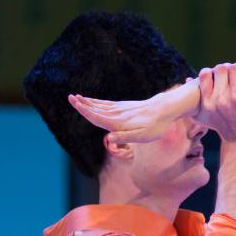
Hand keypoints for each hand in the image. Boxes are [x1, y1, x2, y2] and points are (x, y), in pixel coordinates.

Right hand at [68, 87, 186, 147]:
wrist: (165, 110)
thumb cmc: (155, 126)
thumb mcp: (143, 136)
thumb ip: (125, 137)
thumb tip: (109, 138)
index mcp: (119, 123)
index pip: (98, 117)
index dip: (85, 111)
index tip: (75, 103)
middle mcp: (118, 114)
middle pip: (96, 109)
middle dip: (83, 104)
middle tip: (70, 97)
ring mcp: (121, 109)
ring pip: (101, 106)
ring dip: (88, 102)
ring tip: (77, 98)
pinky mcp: (125, 106)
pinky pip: (108, 104)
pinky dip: (98, 102)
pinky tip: (93, 101)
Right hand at [198, 64, 235, 143]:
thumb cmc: (218, 125)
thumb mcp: (200, 117)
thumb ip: (190, 99)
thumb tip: (187, 79)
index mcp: (207, 103)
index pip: (204, 74)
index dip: (209, 71)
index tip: (213, 76)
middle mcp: (220, 99)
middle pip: (220, 69)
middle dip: (222, 69)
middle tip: (226, 74)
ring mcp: (234, 97)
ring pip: (232, 68)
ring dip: (233, 69)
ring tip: (234, 75)